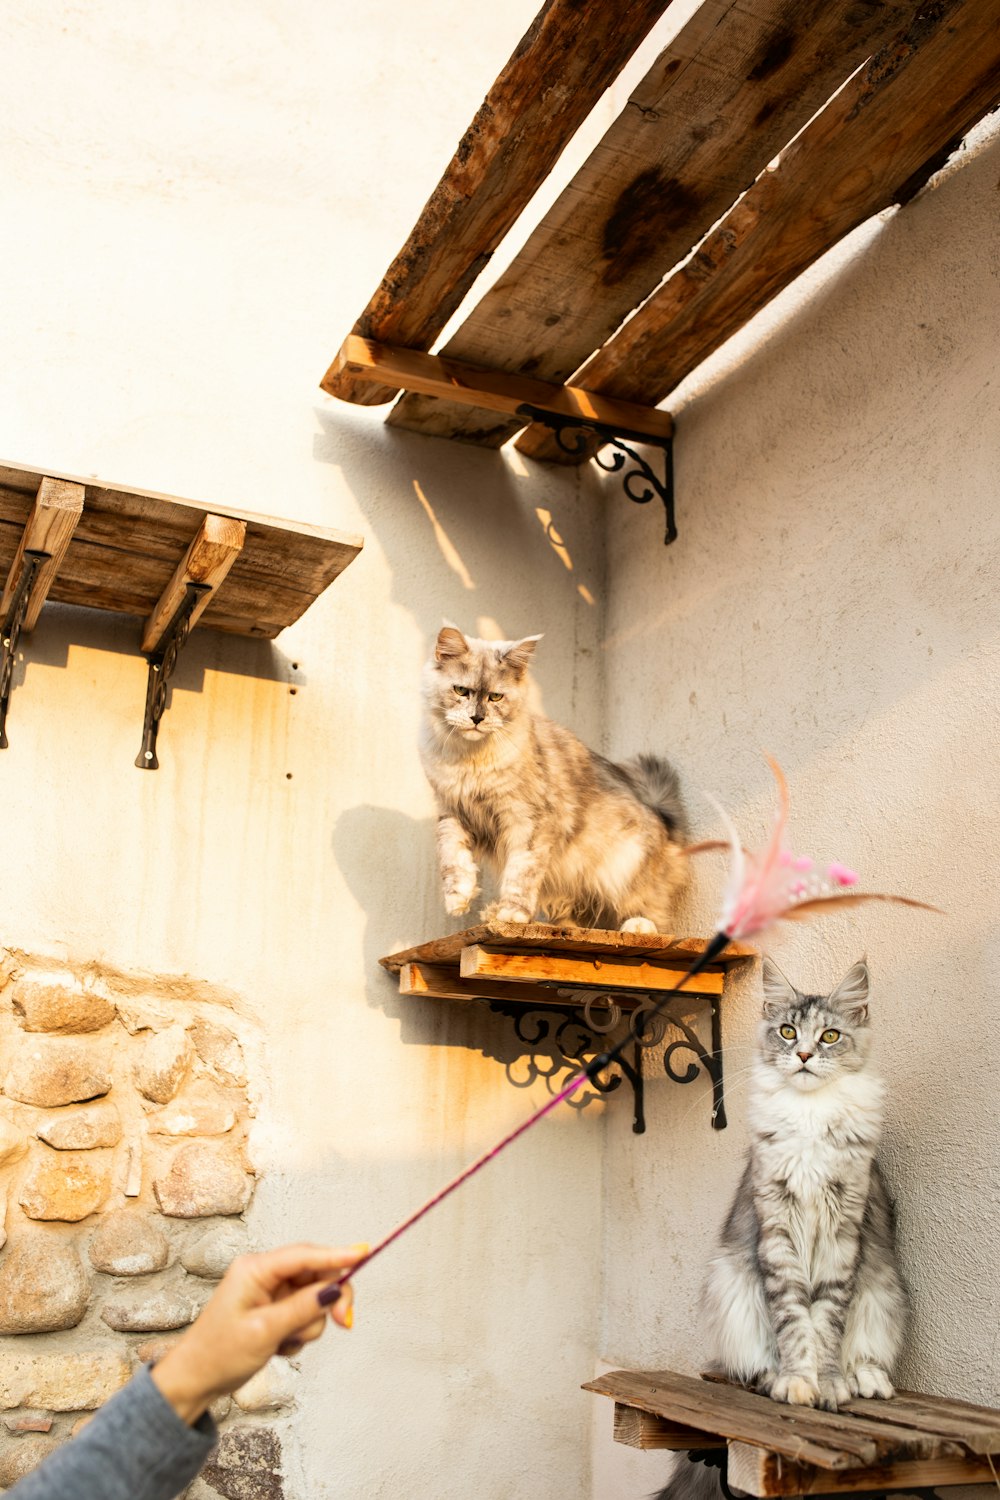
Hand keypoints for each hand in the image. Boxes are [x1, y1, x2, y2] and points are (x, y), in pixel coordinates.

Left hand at [151, 1242, 365, 1423]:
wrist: (196, 1380)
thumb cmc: (219, 1354)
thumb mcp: (264, 1332)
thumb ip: (302, 1309)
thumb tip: (335, 1290)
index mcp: (255, 1269)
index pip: (304, 1255)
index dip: (336, 1254)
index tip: (364, 1254)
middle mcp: (264, 1274)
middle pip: (315, 1274)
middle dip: (328, 1300)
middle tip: (343, 1323)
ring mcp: (270, 1292)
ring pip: (313, 1297)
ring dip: (309, 1324)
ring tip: (286, 1343)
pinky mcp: (274, 1309)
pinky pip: (304, 1313)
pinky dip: (301, 1332)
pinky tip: (281, 1346)